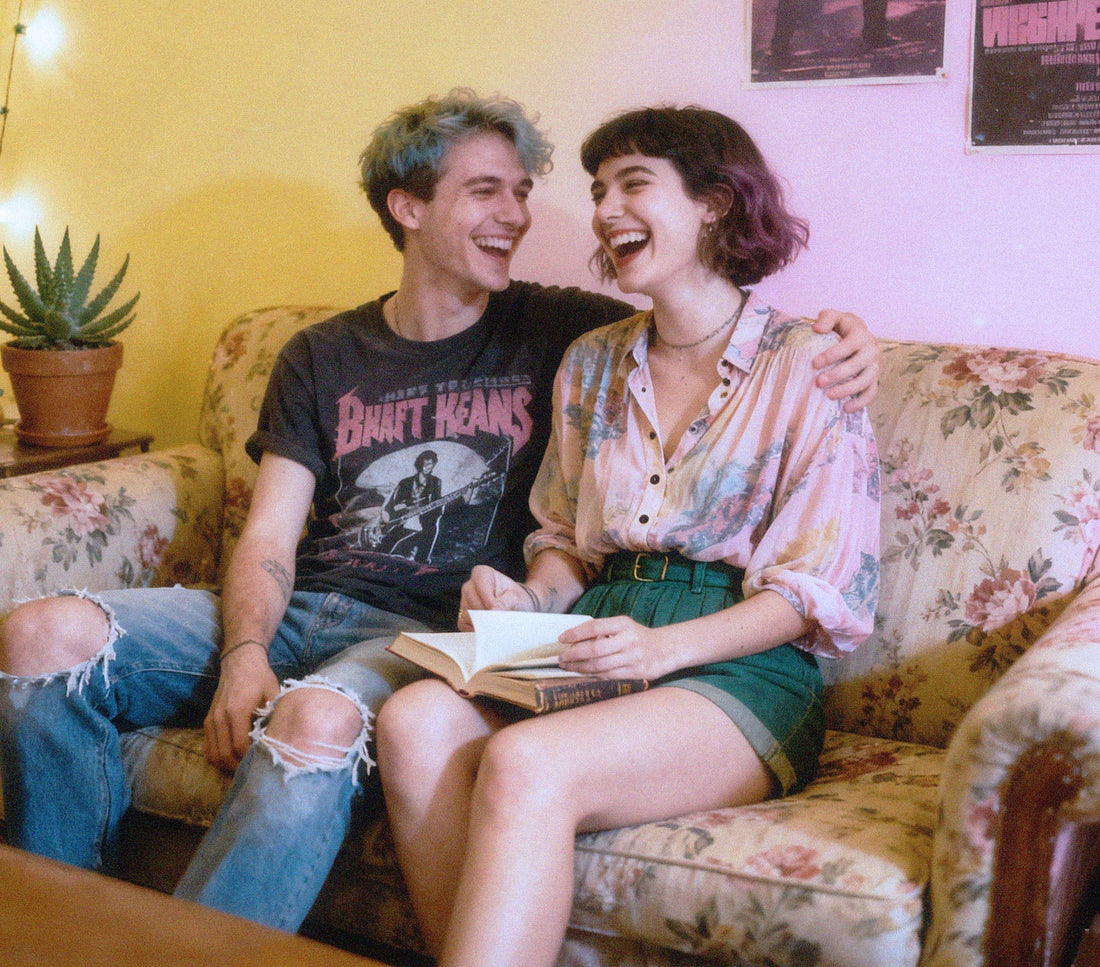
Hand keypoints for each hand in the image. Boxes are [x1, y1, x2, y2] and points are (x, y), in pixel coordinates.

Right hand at [203, 643, 279, 772]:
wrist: (239, 661)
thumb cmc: (260, 678)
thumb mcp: (273, 693)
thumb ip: (274, 715)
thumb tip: (281, 738)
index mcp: (237, 710)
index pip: (240, 746)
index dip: (250, 759)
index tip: (262, 765)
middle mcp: (220, 717)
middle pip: (224, 754)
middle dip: (238, 768)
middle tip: (253, 773)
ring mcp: (211, 719)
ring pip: (213, 754)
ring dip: (226, 765)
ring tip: (242, 769)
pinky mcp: (208, 720)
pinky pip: (208, 746)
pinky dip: (217, 757)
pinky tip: (231, 758)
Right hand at [458, 565, 541, 629]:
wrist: (516, 608)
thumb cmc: (516, 598)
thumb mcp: (516, 597)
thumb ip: (505, 602)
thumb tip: (493, 611)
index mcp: (481, 573)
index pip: (480, 587)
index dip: (489, 601)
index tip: (499, 610)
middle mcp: (469, 586)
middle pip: (472, 603)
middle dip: (486, 614)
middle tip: (500, 621)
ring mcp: (464, 602)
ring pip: (468, 615)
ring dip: (483, 623)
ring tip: (497, 623)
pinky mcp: (463, 616)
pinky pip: (465, 626)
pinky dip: (477, 630)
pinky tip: (489, 629)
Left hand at [557, 615, 672, 680]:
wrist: (666, 649)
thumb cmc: (638, 636)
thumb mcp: (624, 626)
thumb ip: (603, 631)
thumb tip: (575, 640)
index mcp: (623, 624)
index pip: (595, 626)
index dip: (576, 633)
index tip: (562, 638)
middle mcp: (628, 640)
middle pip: (595, 649)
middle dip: (574, 654)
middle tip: (561, 657)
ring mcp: (632, 658)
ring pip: (599, 665)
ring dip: (579, 667)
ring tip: (568, 667)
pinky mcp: (634, 672)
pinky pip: (608, 676)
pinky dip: (592, 675)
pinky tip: (582, 674)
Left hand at [810, 310, 880, 411]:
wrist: (857, 334)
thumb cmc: (841, 327)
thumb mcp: (834, 316)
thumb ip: (826, 318)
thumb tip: (818, 329)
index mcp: (861, 335)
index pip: (848, 346)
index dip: (832, 355)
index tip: (814, 363)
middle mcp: (871, 351)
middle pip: (857, 365)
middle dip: (837, 375)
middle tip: (818, 382)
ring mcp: (874, 366)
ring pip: (865, 381)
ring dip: (847, 390)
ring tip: (828, 396)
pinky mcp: (874, 379)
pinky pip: (871, 393)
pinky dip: (861, 402)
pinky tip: (845, 408)